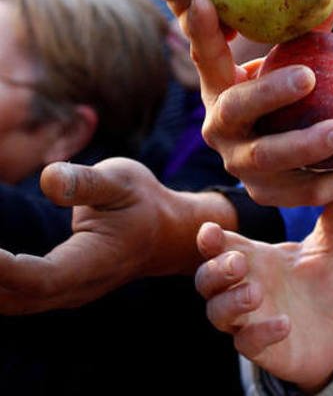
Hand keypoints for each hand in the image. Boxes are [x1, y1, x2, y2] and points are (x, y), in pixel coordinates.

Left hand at [0, 157, 236, 314]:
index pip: (36, 278)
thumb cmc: (142, 201)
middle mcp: (73, 289)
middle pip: (10, 299)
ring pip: (5, 302)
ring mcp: (60, 295)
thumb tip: (48, 179)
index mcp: (93, 263)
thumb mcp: (122, 179)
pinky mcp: (48, 291)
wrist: (165, 234)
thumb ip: (86, 181)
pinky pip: (8, 296)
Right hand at [184, 0, 332, 208]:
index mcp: (221, 89)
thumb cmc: (298, 93)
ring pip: (269, 158)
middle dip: (270, 93)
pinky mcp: (266, 194)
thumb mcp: (301, 60)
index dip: (202, 31)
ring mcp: (240, 165)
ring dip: (307, 146)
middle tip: (308, 77)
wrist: (304, 155)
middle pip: (239, 109)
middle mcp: (220, 127)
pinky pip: (304, 190)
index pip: (207, 56)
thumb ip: (316, 25)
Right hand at [195, 191, 332, 391]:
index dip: (209, 238)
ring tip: (256, 292)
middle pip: (206, 278)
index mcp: (254, 258)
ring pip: (217, 312)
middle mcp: (243, 286)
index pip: (219, 245)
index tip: (211, 229)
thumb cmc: (321, 285)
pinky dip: (260, 333)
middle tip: (238, 261)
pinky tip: (284, 324)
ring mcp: (248, 319)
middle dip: (215, 269)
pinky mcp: (261, 347)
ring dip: (231, 301)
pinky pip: (246, 343)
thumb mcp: (331, 248)